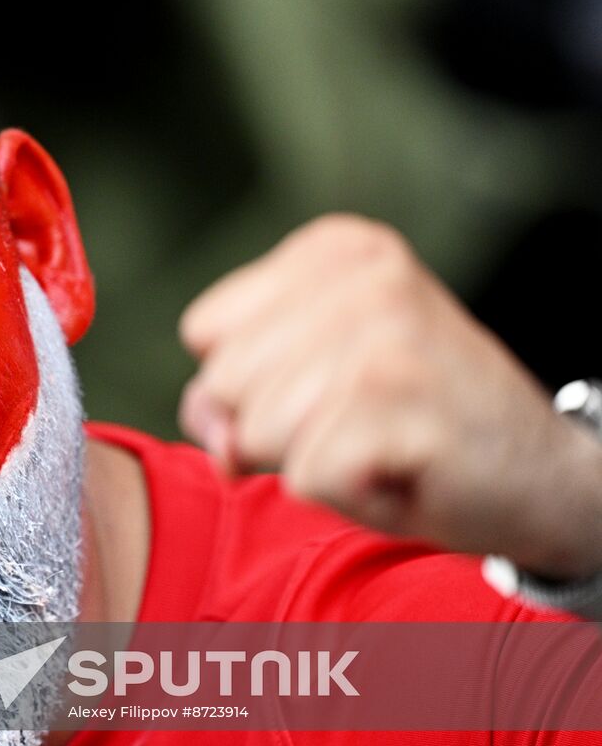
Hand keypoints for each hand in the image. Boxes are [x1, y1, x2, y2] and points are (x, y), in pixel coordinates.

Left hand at [178, 213, 601, 579]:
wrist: (540, 479)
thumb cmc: (408, 426)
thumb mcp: (306, 385)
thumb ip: (230, 391)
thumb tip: (211, 430)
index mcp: (334, 251)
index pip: (204, 331)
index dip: (247, 385)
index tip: (327, 389)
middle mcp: (363, 276)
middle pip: (222, 384)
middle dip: (275, 429)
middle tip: (358, 424)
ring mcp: (387, 333)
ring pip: (257, 433)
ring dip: (314, 462)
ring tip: (379, 443)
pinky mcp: (404, 400)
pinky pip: (305, 476)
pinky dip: (348, 494)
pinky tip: (402, 468)